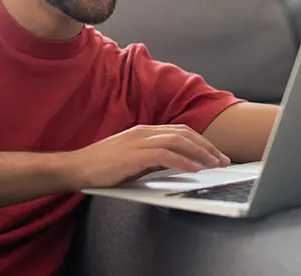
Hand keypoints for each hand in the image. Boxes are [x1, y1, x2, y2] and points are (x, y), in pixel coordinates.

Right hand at [61, 124, 230, 189]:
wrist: (76, 168)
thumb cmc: (102, 168)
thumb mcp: (133, 160)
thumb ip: (153, 159)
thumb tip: (177, 164)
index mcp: (144, 132)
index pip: (180, 131)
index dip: (201, 141)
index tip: (216, 154)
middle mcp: (144, 132)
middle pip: (184, 133)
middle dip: (207, 146)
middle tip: (224, 160)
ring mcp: (139, 142)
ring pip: (179, 141)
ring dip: (201, 153)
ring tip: (215, 164)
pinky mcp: (134, 155)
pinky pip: (165, 156)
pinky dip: (183, 161)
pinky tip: (195, 169)